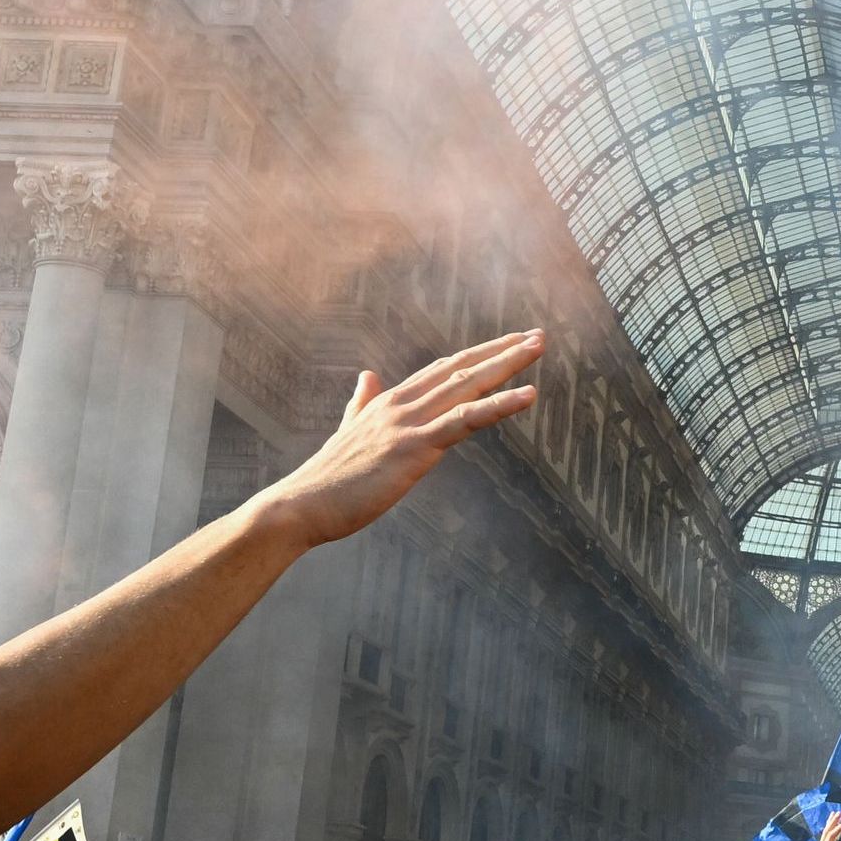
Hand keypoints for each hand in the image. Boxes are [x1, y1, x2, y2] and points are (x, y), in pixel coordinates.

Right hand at [252, 332, 546, 547]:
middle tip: (537, 336)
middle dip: (500, 351)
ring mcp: (408, 423)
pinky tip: (529, 395)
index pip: (442, 369)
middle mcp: (401, 403)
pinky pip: (466, 420)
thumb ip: (361, 404)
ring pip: (467, 385)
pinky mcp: (415, 446)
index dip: (475, 355)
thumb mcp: (348, 431)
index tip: (506, 343)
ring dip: (507, 364)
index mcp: (389, 401)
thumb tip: (367, 377)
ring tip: (538, 348)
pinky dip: (501, 404)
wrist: (302, 505)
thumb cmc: (328, 480)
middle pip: (460, 368)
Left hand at [810, 811, 840, 840]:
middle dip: (833, 821)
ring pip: (825, 833)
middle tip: (839, 812)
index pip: (831, 835)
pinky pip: (826, 837)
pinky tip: (832, 826)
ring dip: (830, 823)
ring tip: (835, 814)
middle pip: (826, 831)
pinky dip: (830, 829)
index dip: (839, 828)